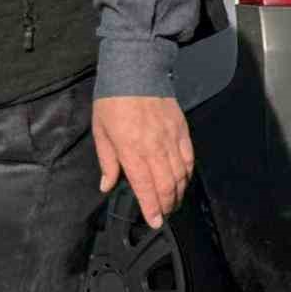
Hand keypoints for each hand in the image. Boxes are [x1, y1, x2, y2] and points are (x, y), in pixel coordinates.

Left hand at [93, 96, 193, 228]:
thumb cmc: (113, 99)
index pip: (145, 186)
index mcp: (131, 149)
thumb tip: (107, 185)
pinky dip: (188, 172)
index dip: (151, 207)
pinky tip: (184, 179)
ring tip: (173, 202)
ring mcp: (171, 137)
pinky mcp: (182, 128)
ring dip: (178, 191)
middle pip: (166, 184)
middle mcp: (154, 146)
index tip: (155, 222)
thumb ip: (107, 161)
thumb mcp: (101, 131)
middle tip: (164, 215)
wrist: (137, 69)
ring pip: (180, 173)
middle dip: (166, 204)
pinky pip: (189, 156)